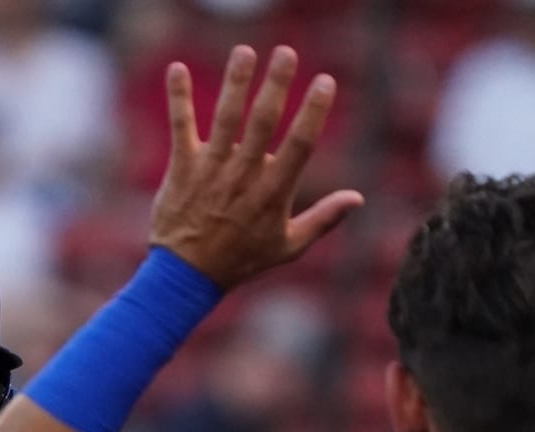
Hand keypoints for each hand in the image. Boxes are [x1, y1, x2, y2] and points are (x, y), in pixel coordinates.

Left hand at [149, 44, 363, 289]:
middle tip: (286, 53)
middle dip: (275, 86)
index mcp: (273, 193)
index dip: (312, 113)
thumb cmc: (241, 259)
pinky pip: (181, 127)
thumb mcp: (288, 246)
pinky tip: (177, 68)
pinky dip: (179, 97)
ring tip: (245, 52)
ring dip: (235, 82)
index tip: (325, 82)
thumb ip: (323, 219)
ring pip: (225, 119)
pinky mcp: (183, 168)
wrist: (188, 276)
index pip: (299, 146)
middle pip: (262, 123)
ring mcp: (212, 170)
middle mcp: (243, 177)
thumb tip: (357, 199)